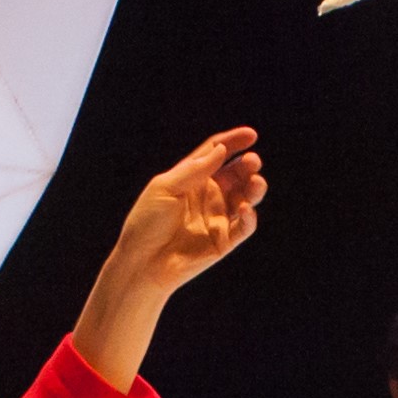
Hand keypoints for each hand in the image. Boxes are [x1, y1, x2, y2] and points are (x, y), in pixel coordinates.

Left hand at [72, 128, 264, 391]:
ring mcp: (218, 217)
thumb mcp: (165, 188)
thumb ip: (193, 169)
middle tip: (252, 162)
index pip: (216, 154)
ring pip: (246, 197)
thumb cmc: (146, 223)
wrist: (142, 262)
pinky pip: (244, 226)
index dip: (233, 142)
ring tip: (256, 182)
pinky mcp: (224, 241)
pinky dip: (250, 216)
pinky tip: (245, 209)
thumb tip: (221, 149)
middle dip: (248, 165)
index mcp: (192, 179)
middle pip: (236, 173)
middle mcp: (208, 196)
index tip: (251, 135)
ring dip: (255, 188)